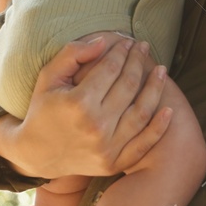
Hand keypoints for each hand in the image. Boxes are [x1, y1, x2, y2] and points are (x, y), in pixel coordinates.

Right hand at [0, 33, 173, 179]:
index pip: (110, 70)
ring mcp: (106, 148)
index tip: (128, 42)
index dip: (121, 52)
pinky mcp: (113, 163)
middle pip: (128, 86)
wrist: (37, 153)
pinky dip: (159, 127)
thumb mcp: (48, 77)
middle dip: (138, 62)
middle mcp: (95, 126)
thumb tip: (103, 41)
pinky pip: (143, 144)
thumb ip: (72, 54)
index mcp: (78, 103)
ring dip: (155, 88)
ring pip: (141, 112)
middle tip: (144, 48)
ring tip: (161, 71)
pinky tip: (169, 109)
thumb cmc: (43, 109)